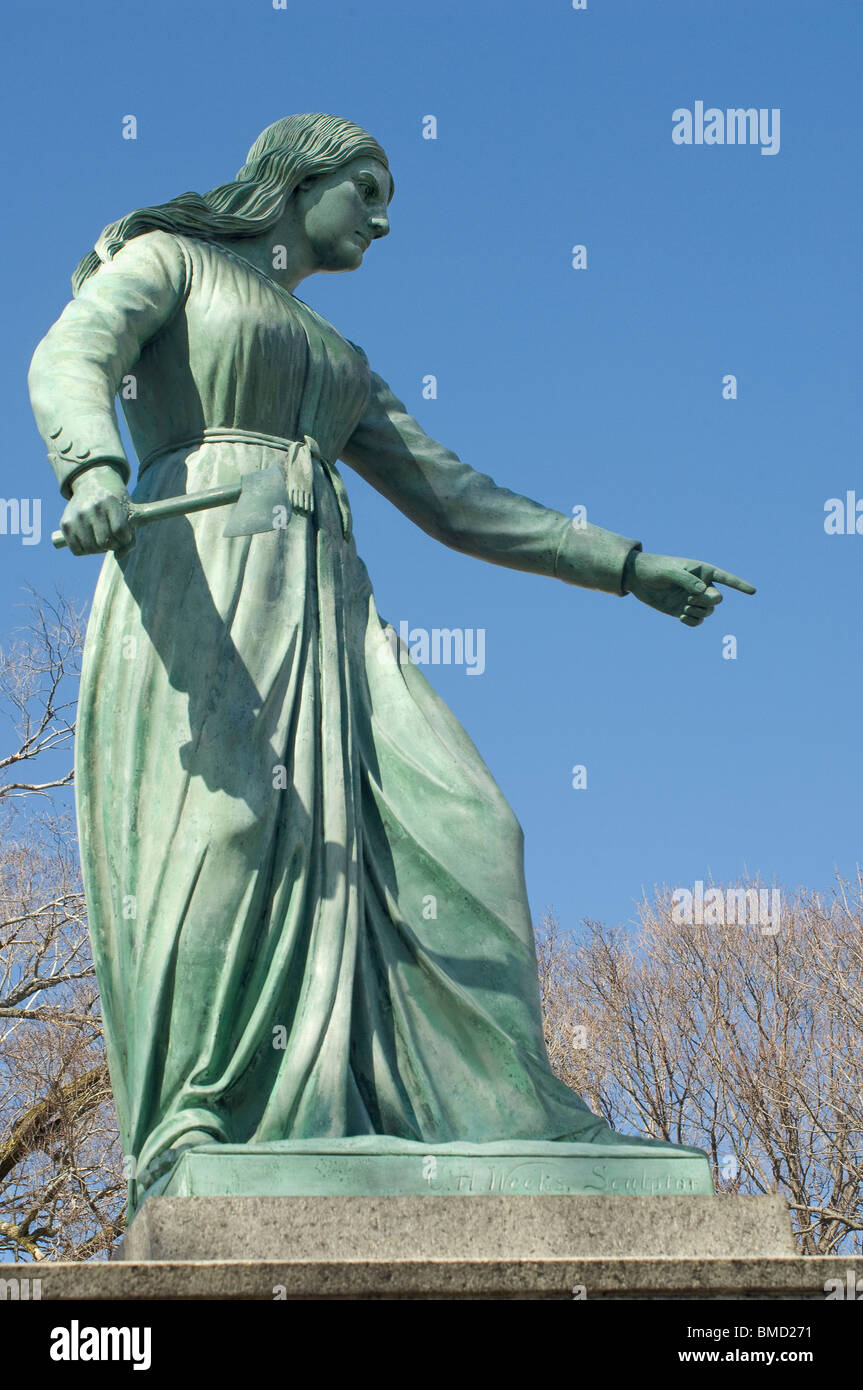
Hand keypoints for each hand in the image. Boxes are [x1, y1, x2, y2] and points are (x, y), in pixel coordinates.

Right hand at [60, 465, 134, 555]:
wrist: (93, 484)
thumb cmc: (116, 504)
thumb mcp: (129, 513)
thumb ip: (131, 538)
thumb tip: (118, 556)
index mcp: (110, 501)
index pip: (120, 531)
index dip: (125, 538)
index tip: (124, 533)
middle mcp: (91, 507)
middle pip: (105, 542)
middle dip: (113, 545)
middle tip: (114, 538)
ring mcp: (76, 515)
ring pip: (90, 549)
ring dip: (99, 549)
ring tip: (103, 539)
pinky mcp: (65, 524)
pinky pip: (77, 550)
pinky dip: (86, 551)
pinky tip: (91, 540)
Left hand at [623, 551, 755, 625]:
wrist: (637, 579)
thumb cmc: (655, 569)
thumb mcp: (670, 571)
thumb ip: (687, 580)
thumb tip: (704, 592)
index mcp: (702, 571)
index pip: (726, 578)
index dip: (739, 585)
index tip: (753, 592)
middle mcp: (701, 585)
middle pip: (717, 599)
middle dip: (708, 601)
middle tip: (691, 598)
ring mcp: (693, 599)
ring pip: (708, 611)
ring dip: (699, 611)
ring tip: (684, 606)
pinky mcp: (684, 610)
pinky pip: (697, 621)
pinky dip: (692, 621)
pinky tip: (681, 617)